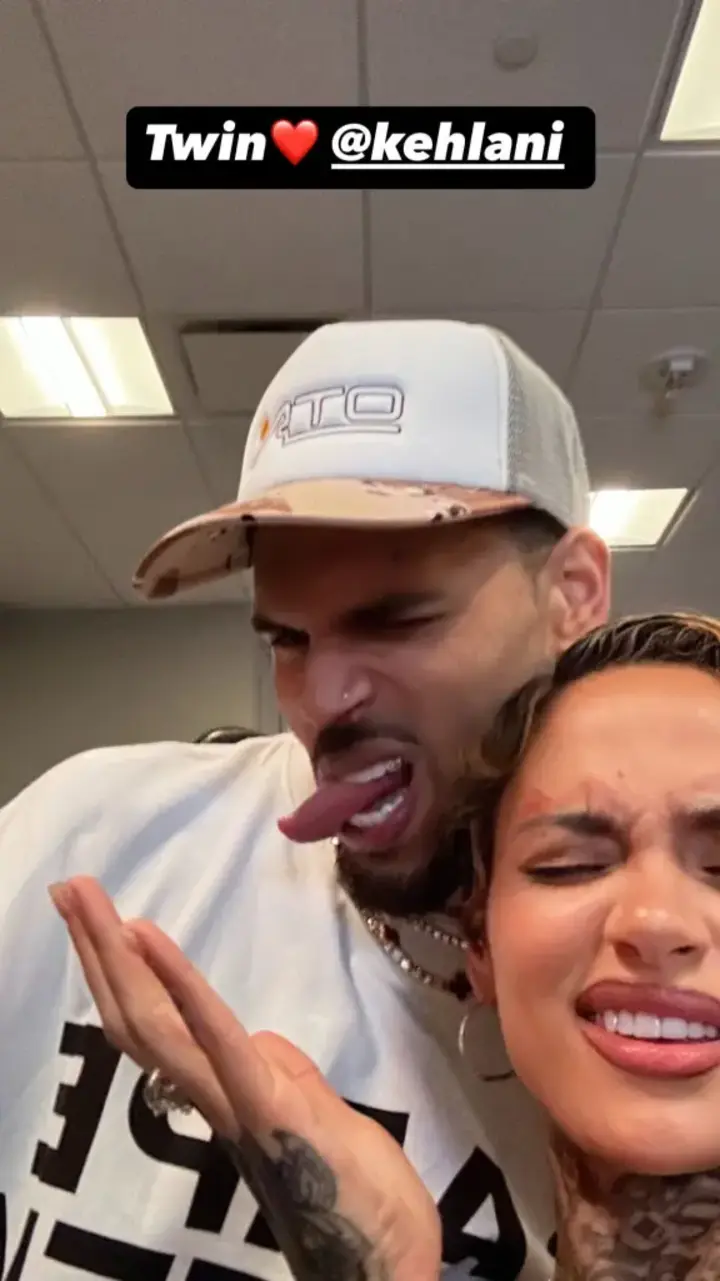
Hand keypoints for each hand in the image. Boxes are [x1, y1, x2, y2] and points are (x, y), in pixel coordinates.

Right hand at [50, 876, 441, 1280]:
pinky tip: (148, 937)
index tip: (98, 919)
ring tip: (89, 900)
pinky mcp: (268, 1105)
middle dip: (99, 952)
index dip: (119, 976)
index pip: (156, 1028)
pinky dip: (179, 985)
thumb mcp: (318, 1114)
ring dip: (118, 955)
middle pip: (138, 1018)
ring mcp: (236, 1101)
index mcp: (226, 1094)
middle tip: (70, 890)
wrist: (391, 1261)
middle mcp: (214, 1098)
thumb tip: (257, 1039)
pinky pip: (217, 1040)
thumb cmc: (361, 1192)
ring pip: (157, 1025)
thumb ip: (281, 1074)